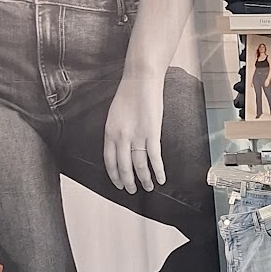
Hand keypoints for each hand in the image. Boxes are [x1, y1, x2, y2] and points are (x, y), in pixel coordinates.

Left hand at [103, 67, 167, 192]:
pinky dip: (158, 170)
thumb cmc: (128, 93)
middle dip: (128, 182)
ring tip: (149, 187)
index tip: (118, 183)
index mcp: (109, 132)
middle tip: (132, 190)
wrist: (140, 80)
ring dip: (144, 179)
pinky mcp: (152, 134)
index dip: (114, 175)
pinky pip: (155, 158)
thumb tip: (121, 147)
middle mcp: (121, 137)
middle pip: (124, 166)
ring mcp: (137, 136)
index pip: (109, 160)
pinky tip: (161, 178)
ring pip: (139, 166)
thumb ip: (116, 132)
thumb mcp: (114, 114)